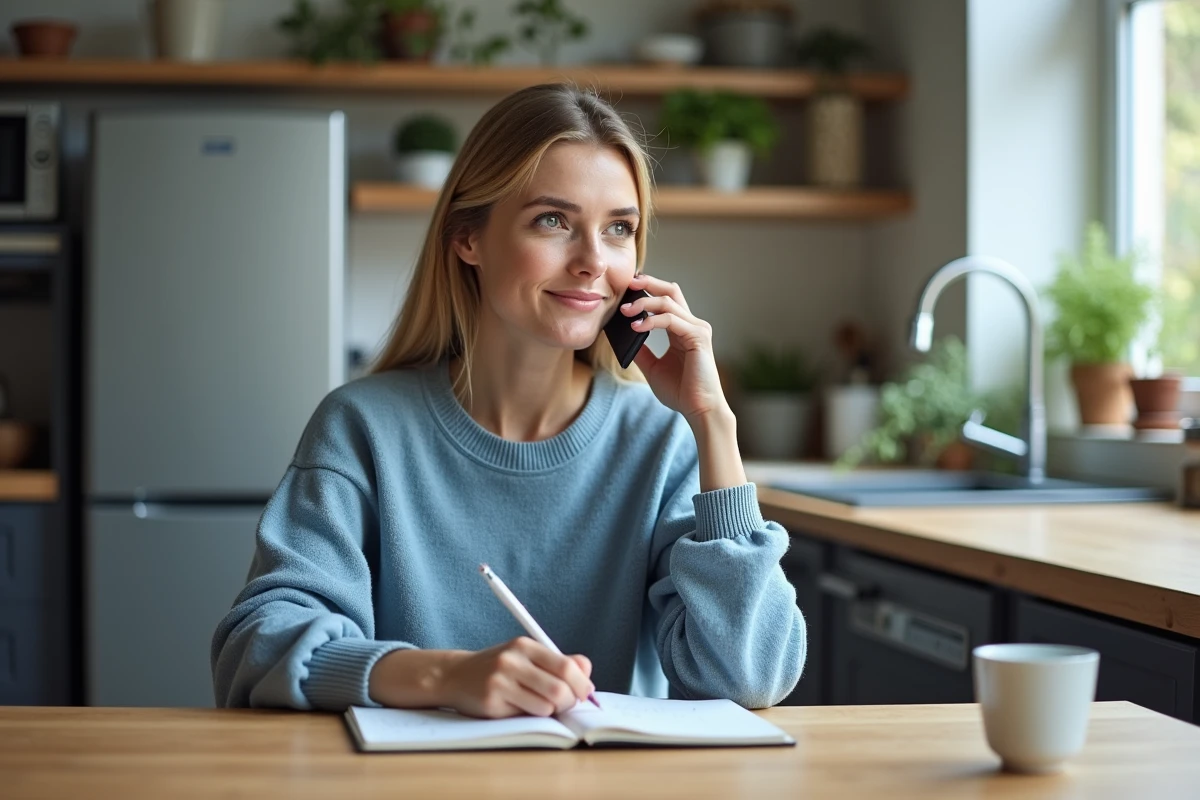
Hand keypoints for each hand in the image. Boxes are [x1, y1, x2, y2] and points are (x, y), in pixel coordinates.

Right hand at [439, 637, 593, 718]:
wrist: (455, 676)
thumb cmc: (499, 668)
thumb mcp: (526, 656)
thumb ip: (558, 662)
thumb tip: (587, 672)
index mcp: (525, 645)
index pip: (567, 666)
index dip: (582, 684)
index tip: (585, 692)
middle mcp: (512, 660)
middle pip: (559, 688)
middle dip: (570, 701)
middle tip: (566, 704)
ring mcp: (500, 681)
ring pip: (546, 706)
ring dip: (551, 711)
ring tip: (541, 705)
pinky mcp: (491, 703)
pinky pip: (526, 716)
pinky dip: (531, 716)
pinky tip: (519, 707)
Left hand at [622, 273, 729, 422]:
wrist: (698, 409)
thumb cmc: (681, 392)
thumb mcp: (653, 368)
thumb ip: (641, 351)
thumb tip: (622, 337)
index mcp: (682, 330)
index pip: (666, 300)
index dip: (648, 290)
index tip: (627, 289)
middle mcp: (692, 325)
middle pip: (671, 291)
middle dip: (649, 283)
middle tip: (628, 283)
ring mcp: (697, 329)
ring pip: (668, 302)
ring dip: (644, 303)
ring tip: (624, 311)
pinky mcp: (698, 337)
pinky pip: (671, 320)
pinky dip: (651, 321)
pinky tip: (636, 327)